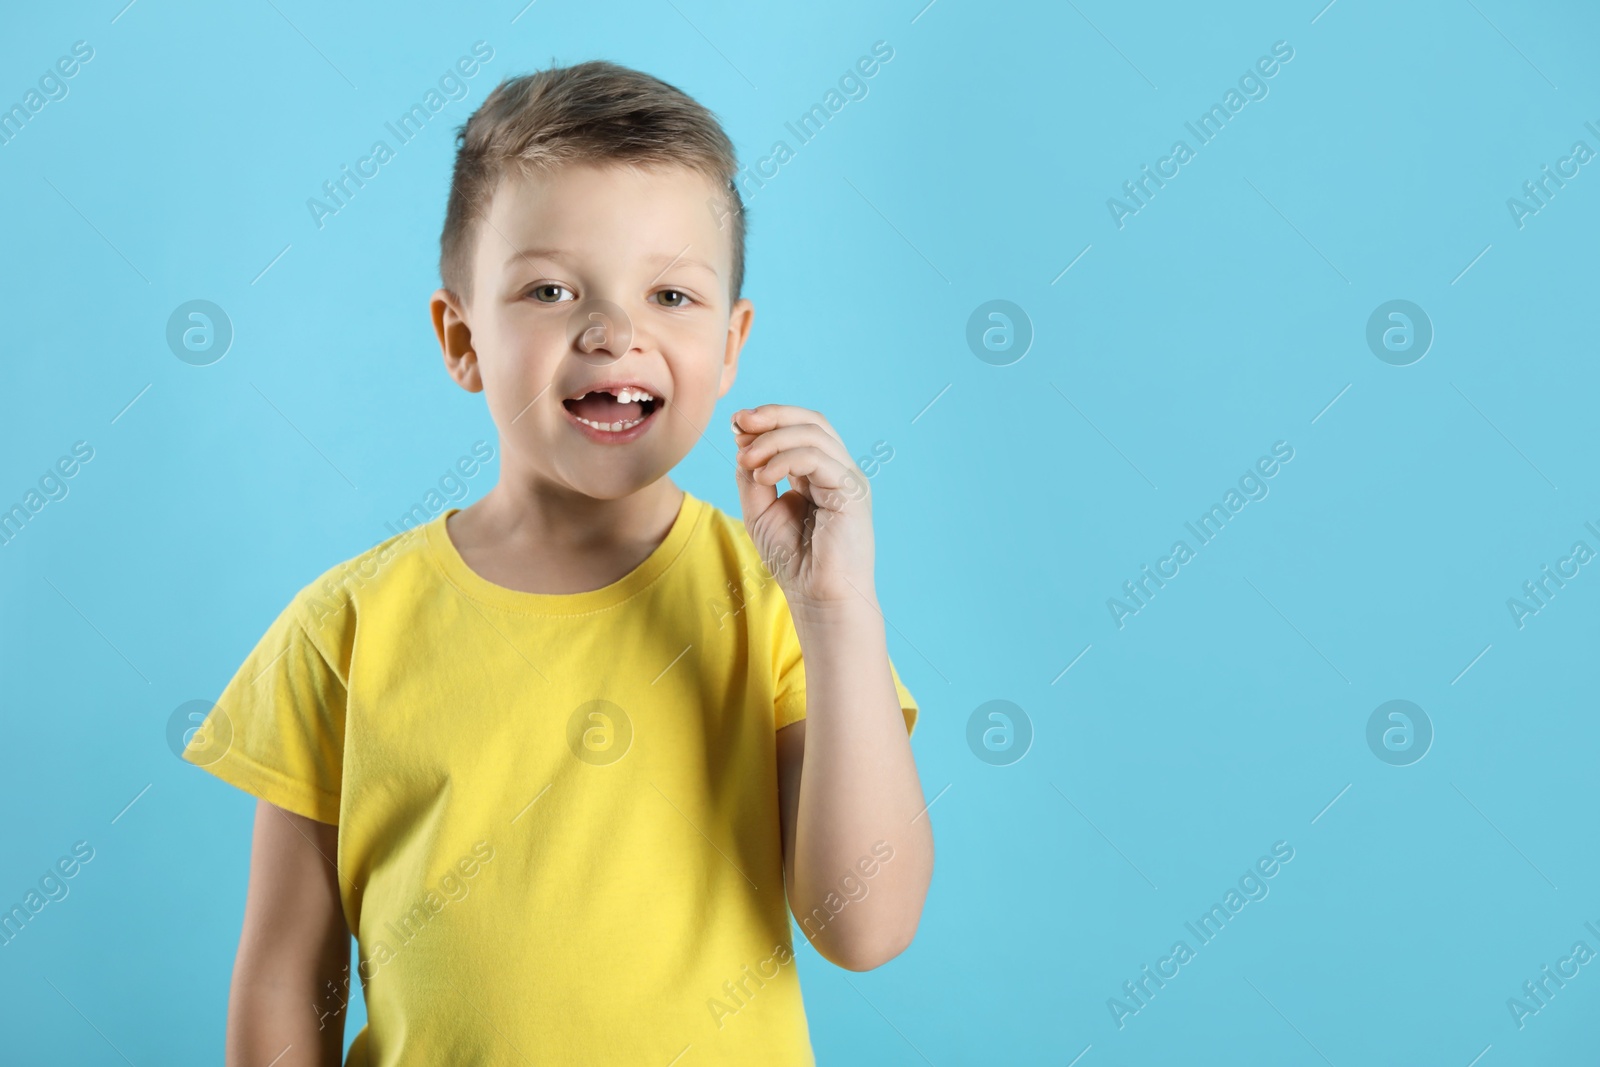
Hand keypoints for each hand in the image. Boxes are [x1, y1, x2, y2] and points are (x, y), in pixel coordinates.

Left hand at [730, 404, 875, 612]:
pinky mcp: (852, 492)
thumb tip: (743, 441)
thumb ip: (752, 477)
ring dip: (772, 440)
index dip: (768, 419)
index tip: (735, 425)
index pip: (799, 429)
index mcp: (819, 474)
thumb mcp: (760, 512)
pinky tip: (763, 476)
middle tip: (739, 422)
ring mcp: (848, 479)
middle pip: (811, 422)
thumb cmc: (794, 561)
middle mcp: (838, 472)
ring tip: (746, 459)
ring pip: (814, 435)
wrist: (819, 597)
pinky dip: (785, 460)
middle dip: (772, 416)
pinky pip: (818, 459)